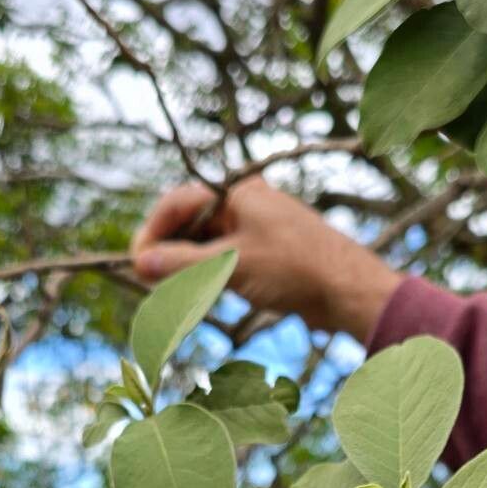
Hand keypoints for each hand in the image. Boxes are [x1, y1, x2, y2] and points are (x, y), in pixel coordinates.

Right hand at [130, 177, 399, 342]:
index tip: (137, 263)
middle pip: (191, 223)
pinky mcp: (268, 254)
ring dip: (188, 267)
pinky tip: (202, 294)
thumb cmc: (295, 268)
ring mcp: (258, 229)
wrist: (349, 290)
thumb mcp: (231, 265)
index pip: (178, 204)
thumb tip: (141, 262)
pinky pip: (227, 259)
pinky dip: (210, 275)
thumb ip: (182, 263)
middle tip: (149, 282)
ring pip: (208, 244)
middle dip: (168, 251)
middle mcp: (247, 204)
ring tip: (172, 293)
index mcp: (238, 192)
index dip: (153, 233)